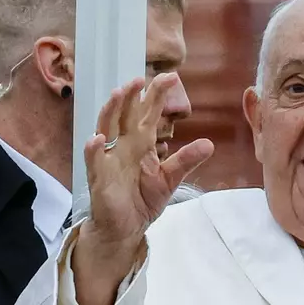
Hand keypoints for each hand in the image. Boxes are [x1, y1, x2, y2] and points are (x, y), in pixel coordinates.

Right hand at [73, 74, 213, 303]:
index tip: (171, 76)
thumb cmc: (144, 198)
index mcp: (142, 141)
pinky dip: (94, 149)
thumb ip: (186, 160)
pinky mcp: (99, 177)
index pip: (149, 112)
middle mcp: (124, 144)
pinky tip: (97, 139)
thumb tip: (209, 144)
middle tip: (140, 78)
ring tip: (119, 94)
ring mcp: (109, 158)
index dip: (157, 94)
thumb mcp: (170, 178)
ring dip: (111, 111)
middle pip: (126, 114)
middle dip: (132, 96)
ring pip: (106, 128)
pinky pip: (94, 161)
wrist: (127, 227)